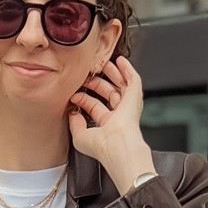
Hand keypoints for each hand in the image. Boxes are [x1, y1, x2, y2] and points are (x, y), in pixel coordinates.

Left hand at [69, 55, 153, 196]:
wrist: (117, 146)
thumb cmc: (102, 146)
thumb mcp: (80, 136)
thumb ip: (74, 123)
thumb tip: (71, 112)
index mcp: (107, 125)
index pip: (94, 107)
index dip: (83, 99)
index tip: (73, 94)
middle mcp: (118, 116)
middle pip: (108, 94)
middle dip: (98, 83)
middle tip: (88, 74)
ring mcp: (127, 106)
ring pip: (120, 85)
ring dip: (112, 73)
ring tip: (104, 62)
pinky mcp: (135, 98)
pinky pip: (133, 80)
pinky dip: (127, 70)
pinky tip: (121, 61)